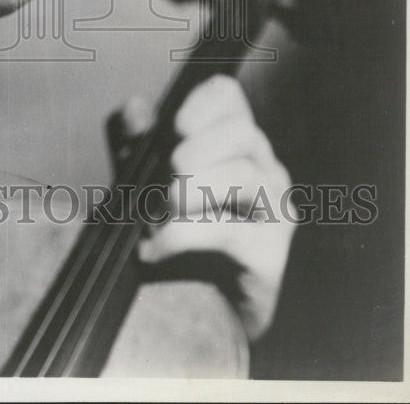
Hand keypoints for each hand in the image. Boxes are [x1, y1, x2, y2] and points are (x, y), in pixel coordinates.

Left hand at [119, 76, 295, 341]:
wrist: (201, 313)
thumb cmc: (177, 234)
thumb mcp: (147, 182)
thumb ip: (138, 144)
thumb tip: (134, 106)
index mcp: (235, 142)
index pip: (229, 96)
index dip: (200, 102)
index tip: (175, 127)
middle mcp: (264, 168)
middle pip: (242, 131)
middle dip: (198, 147)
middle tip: (170, 171)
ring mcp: (274, 212)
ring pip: (244, 174)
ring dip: (192, 189)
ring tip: (160, 211)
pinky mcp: (270, 257)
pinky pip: (228, 233)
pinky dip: (182, 236)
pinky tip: (154, 248)